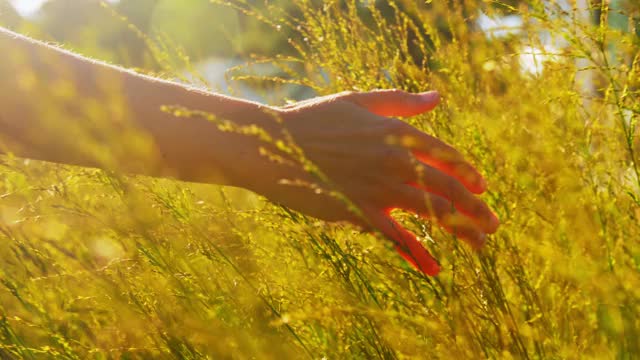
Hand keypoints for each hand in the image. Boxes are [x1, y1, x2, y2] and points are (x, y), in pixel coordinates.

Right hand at [250, 90, 498, 275]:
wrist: (272, 145)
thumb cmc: (312, 119)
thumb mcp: (358, 101)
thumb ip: (399, 102)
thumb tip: (437, 97)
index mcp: (396, 133)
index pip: (447, 155)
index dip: (468, 173)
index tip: (482, 188)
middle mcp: (395, 161)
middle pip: (448, 187)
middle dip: (476, 208)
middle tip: (493, 225)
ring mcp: (378, 188)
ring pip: (432, 212)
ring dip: (462, 230)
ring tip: (480, 246)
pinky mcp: (359, 213)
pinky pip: (396, 237)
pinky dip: (418, 253)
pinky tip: (434, 269)